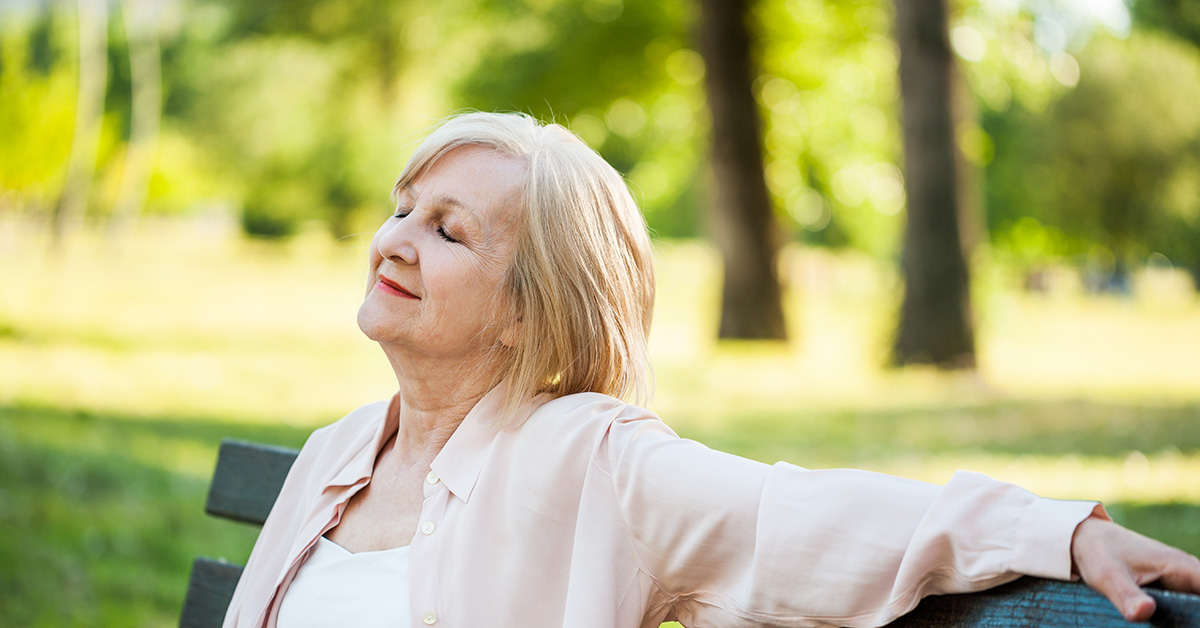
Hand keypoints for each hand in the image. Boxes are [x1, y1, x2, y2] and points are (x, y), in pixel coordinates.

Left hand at [1071, 516, 1199, 621]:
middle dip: (1191, 619)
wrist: (1083, 538)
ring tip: (1159, 624)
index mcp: (1181, 567)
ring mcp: (1178, 581)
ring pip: (1192, 608)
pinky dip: (1173, 618)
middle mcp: (1186, 573)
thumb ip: (1126, 596)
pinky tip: (1155, 624)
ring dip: (1183, 620)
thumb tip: (1144, 611)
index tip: (1188, 623)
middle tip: (1169, 625)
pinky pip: (1179, 607)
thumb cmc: (1097, 552)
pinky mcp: (1167, 588)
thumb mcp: (1107, 575)